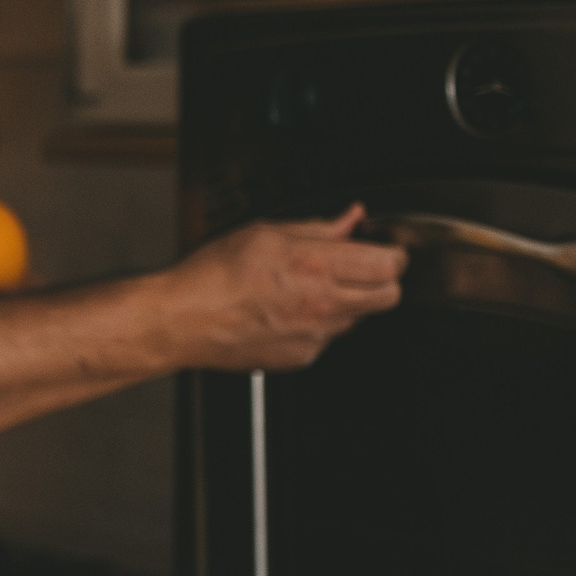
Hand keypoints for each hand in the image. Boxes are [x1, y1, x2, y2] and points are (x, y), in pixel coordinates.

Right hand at [160, 204, 407, 371]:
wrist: (184, 321)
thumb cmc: (213, 277)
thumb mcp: (265, 233)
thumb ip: (317, 227)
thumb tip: (349, 218)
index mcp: (316, 265)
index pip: (389, 264)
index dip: (391, 253)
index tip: (382, 250)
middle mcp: (324, 304)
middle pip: (390, 295)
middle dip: (381, 280)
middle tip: (358, 269)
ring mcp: (316, 335)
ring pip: (360, 317)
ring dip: (349, 302)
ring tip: (309, 289)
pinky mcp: (303, 357)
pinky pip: (329, 338)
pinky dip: (319, 324)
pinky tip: (289, 311)